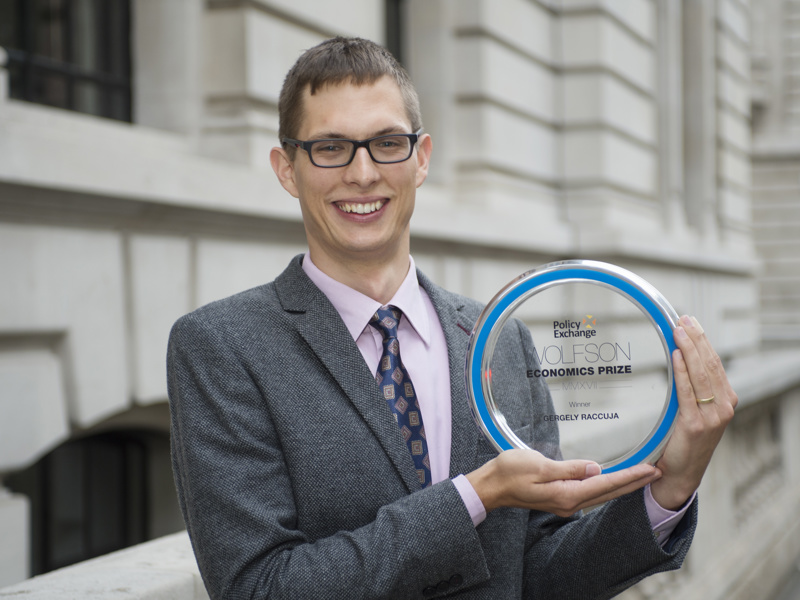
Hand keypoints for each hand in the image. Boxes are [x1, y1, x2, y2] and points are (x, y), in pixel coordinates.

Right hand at [466, 448, 661, 516]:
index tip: (650, 469)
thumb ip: (569, 468)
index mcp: (567, 494)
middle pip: (609, 492)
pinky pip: (591, 492)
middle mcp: (570, 502)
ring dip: (623, 484)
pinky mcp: (560, 497)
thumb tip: (595, 468)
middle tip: (657, 471)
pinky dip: (608, 484)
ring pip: (602, 493)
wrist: (491, 486)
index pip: (606, 484)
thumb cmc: (510, 472)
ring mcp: (565, 501)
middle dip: (634, 482)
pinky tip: (612, 479)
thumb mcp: (539, 465)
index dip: (630, 476)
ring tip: (642, 474)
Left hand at [650, 315, 737, 509]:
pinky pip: (687, 393)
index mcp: (727, 401)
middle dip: (696, 339)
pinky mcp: (694, 426)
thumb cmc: (684, 440)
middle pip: (710, 365)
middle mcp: (724, 407)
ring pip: (701, 375)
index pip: (715, 363)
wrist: (681, 473)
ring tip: (679, 330)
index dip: (703, 340)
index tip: (690, 321)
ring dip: (689, 349)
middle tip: (683, 319)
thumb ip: (694, 388)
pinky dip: (682, 372)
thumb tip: (680, 356)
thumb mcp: (695, 410)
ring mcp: (712, 417)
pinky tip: (675, 356)